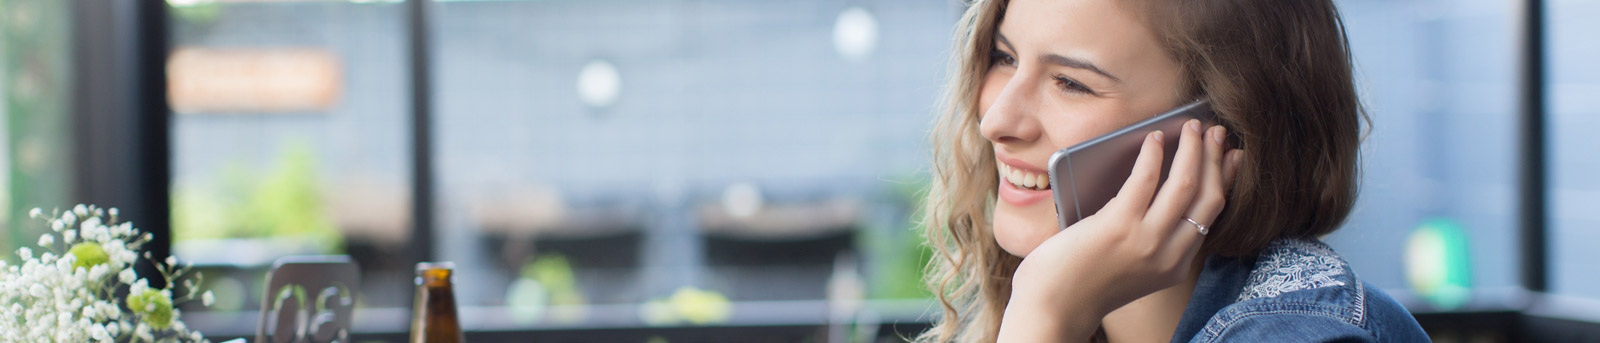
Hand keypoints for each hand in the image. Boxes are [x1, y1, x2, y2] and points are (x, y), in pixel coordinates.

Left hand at [998, 119, 1242, 341]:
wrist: (1052, 309)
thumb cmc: (1080, 283)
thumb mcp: (1132, 267)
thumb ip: (1150, 238)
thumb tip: (1156, 186)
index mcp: (1175, 266)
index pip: (1212, 216)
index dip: (1226, 180)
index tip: (1232, 157)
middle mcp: (1168, 255)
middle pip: (1208, 197)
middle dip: (1216, 158)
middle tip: (1216, 132)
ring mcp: (1146, 241)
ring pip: (1185, 184)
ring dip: (1193, 149)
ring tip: (1192, 126)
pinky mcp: (1118, 226)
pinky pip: (1145, 180)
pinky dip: (1153, 154)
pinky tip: (1155, 139)